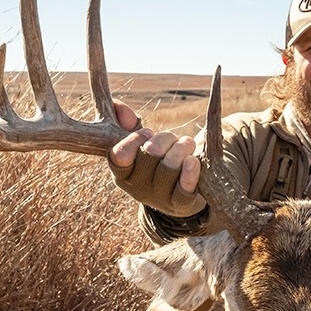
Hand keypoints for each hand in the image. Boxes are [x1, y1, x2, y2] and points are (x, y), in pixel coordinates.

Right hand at [107, 100, 205, 216]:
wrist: (184, 194)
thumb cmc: (159, 162)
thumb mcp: (142, 144)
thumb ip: (128, 124)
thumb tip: (118, 106)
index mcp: (123, 173)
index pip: (118, 156)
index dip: (133, 140)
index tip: (147, 132)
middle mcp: (138, 189)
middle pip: (149, 155)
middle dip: (164, 139)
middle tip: (173, 137)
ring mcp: (159, 198)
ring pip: (168, 167)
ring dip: (181, 148)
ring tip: (187, 144)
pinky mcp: (181, 205)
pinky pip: (184, 189)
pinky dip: (189, 172)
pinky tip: (192, 160)